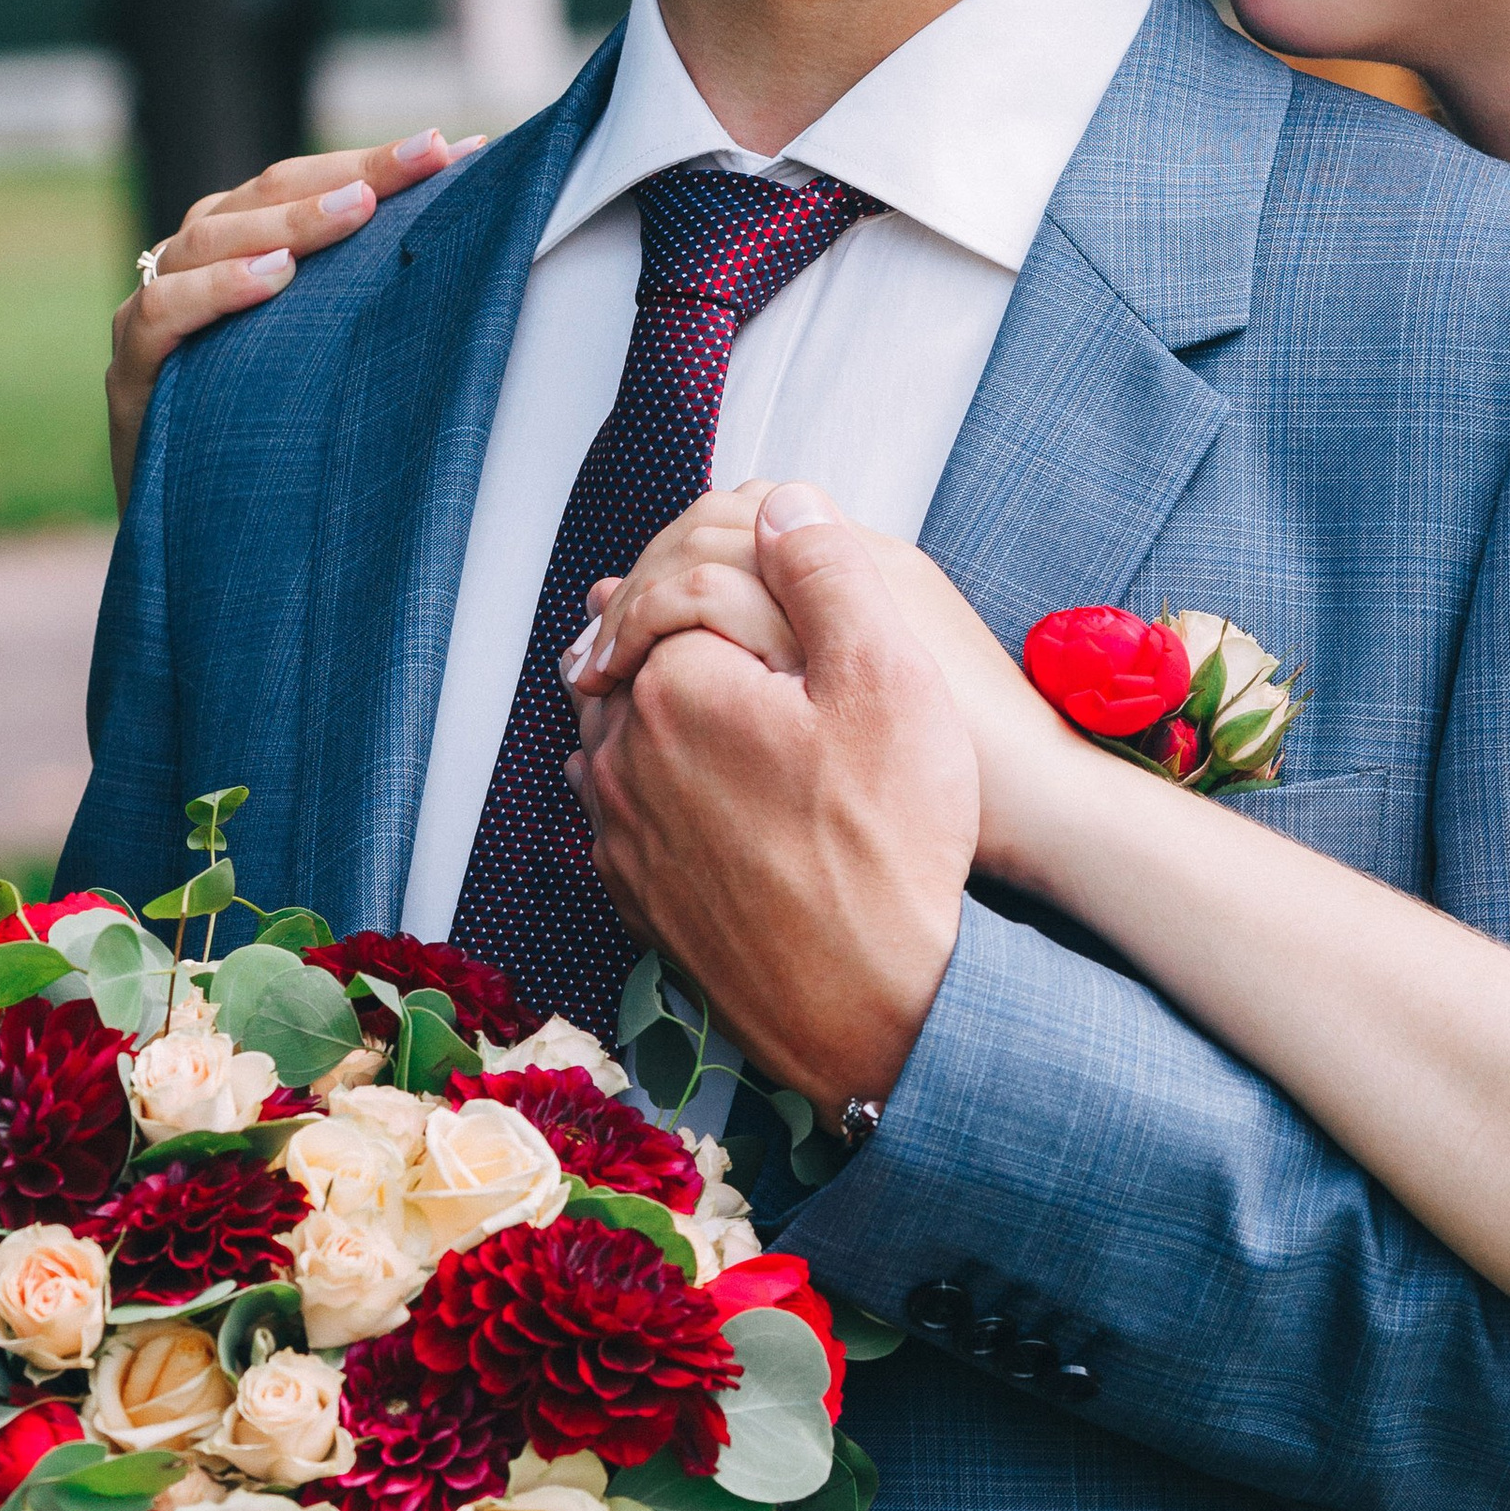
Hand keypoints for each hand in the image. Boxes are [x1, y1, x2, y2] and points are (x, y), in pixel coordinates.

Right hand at [108, 128, 478, 505]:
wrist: (194, 538)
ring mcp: (152, 313)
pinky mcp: (130, 373)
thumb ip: (364, 300)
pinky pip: (162, 313)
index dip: (373, 161)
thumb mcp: (324, 358)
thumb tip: (473, 250)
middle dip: (350, 173)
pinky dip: (215, 290)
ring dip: (288, 221)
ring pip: (208, 238)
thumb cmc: (273, 434)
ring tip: (354, 210)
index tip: (453, 149)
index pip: (302, 182)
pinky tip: (272, 279)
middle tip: (422, 157)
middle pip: (263, 194)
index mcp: (241, 248)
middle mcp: (193, 263)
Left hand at [572, 486, 979, 1109]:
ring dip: (649, 708)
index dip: (725, 574)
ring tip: (699, 693)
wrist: (875, 1007)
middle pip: (634, 661)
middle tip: (716, 621)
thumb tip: (784, 502)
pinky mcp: (635, 899)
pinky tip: (689, 787)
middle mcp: (625, 756)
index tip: (764, 576)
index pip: (676, 591)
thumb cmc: (890, 845)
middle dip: (670, 636)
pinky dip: (648, 785)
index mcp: (674, 684)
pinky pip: (621, 815)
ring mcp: (622, 835)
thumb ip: (828, 573)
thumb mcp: (888, 678)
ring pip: (619, 739)